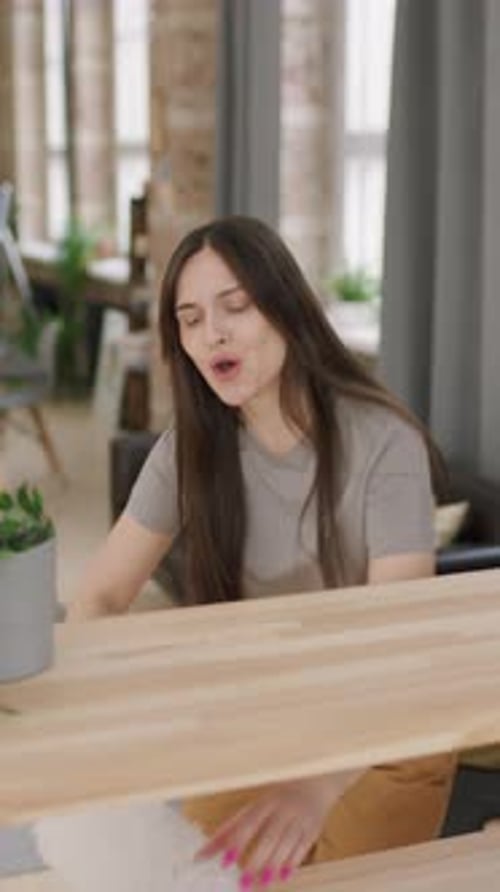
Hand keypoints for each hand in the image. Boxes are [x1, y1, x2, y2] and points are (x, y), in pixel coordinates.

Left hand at [196, 776, 343, 886]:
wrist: (315, 782)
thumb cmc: (277, 798)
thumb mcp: (255, 807)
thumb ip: (231, 829)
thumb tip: (203, 853)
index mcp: (265, 802)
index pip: (249, 822)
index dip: (237, 842)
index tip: (225, 862)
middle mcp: (283, 809)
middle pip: (268, 837)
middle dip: (256, 862)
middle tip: (242, 884)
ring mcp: (300, 818)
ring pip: (286, 844)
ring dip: (273, 866)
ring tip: (261, 885)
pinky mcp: (313, 828)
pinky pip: (303, 847)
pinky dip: (293, 863)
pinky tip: (283, 877)